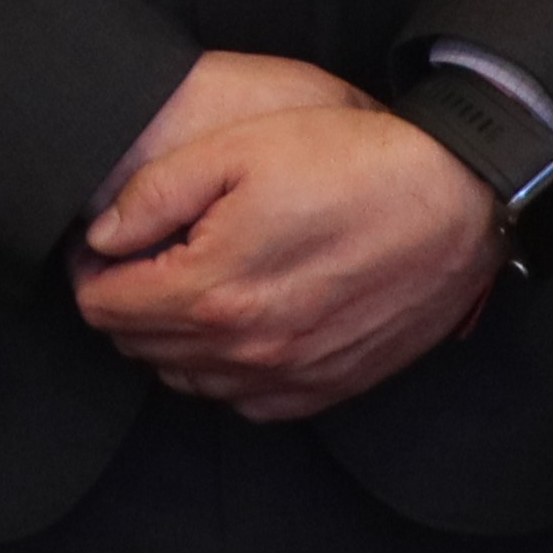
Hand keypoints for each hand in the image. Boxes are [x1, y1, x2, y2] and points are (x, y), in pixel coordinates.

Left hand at [75, 58, 504, 421]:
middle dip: (127, 303)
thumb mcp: (235, 149)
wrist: (460, 200)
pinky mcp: (333, 384)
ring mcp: (295, 373)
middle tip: (146, 260)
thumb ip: (153, 194)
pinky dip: (228, 372)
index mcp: (214, 291)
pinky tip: (239, 326)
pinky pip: (249, 403)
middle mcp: (251, 348)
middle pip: (141, 347)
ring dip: (173, 340)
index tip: (108, 244)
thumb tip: (102, 235)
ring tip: (190, 287)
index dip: (92, 271)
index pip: (103, 307)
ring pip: (189, 380)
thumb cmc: (350, 165)